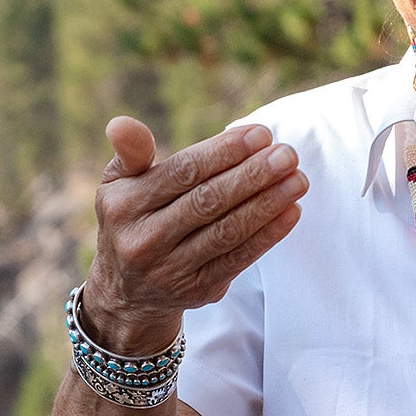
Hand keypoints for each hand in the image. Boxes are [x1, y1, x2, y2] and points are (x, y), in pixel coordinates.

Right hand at [80, 116, 308, 354]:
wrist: (127, 292)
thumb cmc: (132, 218)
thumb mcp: (117, 184)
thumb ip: (131, 151)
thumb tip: (121, 123)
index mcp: (123, 206)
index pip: (182, 173)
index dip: (224, 152)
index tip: (261, 134)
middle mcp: (144, 241)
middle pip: (208, 202)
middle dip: (253, 176)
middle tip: (288, 154)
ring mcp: (171, 270)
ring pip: (228, 232)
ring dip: (268, 204)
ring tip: (298, 179)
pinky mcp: (198, 290)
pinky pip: (239, 259)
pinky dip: (268, 235)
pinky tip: (291, 211)